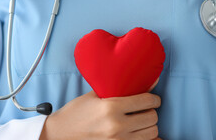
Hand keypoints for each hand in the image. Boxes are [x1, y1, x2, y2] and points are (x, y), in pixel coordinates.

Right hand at [39, 79, 161, 139]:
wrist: (61, 133)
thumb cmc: (75, 113)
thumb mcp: (93, 96)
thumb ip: (117, 88)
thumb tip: (145, 80)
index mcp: (110, 107)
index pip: (146, 101)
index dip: (153, 98)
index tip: (152, 98)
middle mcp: (117, 125)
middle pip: (152, 117)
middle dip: (151, 111)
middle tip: (144, 108)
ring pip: (152, 132)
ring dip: (149, 125)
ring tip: (140, 120)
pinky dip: (148, 139)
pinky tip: (141, 132)